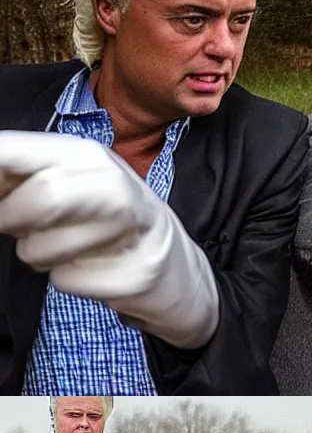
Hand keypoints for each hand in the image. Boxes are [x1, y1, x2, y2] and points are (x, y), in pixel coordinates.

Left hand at [0, 131, 216, 348]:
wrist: (175, 266)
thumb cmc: (105, 222)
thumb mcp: (66, 183)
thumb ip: (19, 174)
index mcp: (86, 155)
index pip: (16, 151)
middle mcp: (115, 184)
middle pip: (44, 196)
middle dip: (11, 218)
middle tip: (10, 224)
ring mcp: (133, 231)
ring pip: (45, 247)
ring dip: (35, 254)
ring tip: (58, 248)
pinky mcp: (136, 274)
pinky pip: (67, 281)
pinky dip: (66, 279)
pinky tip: (90, 268)